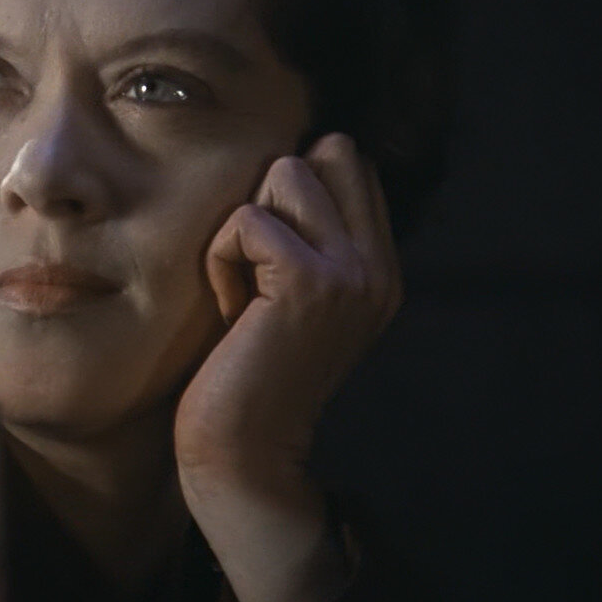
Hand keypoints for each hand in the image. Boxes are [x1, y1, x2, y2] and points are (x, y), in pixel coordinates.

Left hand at [173, 133, 401, 601]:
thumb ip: (309, 235)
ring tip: (245, 289)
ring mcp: (352, 271)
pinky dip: (221, 257)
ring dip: (243, 226)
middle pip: (329, 150)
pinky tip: (233, 311)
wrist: (244, 451)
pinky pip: (247, 218)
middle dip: (274, 194)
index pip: (350, 161)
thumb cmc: (245, 368)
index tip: (270, 259)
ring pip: (286, 172)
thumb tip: (290, 160)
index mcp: (379, 267)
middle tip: (258, 268)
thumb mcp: (293, 295)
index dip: (293, 190)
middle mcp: (378, 266)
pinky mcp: (311, 279)